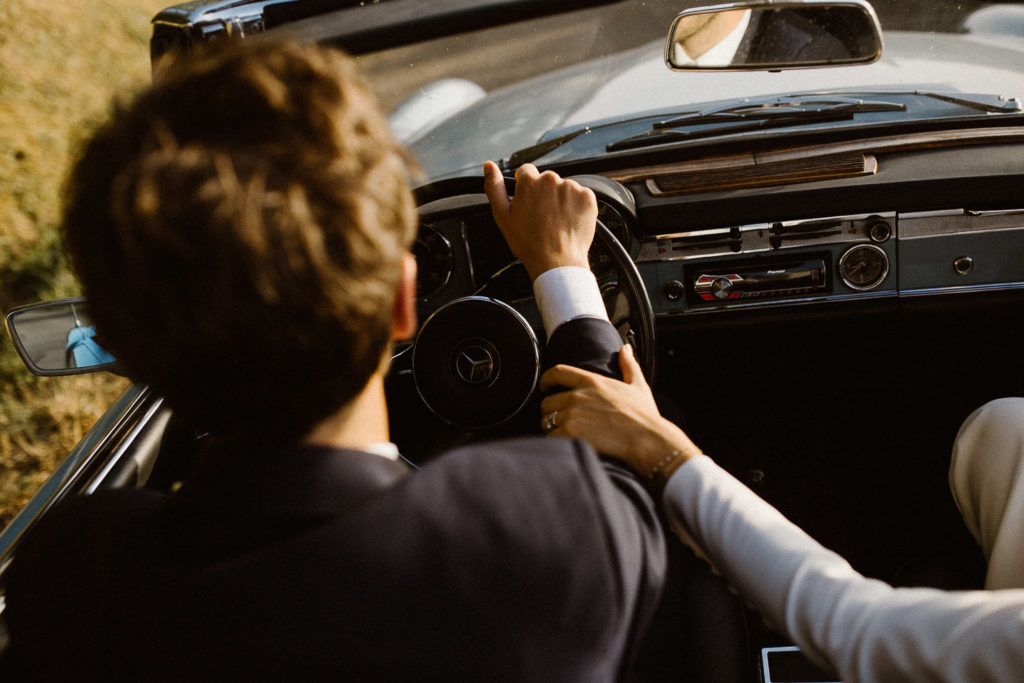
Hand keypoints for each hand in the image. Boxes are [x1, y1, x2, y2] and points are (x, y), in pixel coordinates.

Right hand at [483, 160, 596, 280]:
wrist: (557, 262)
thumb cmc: (529, 243)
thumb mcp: (503, 216)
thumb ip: (494, 187)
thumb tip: (488, 165)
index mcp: (530, 182)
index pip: (526, 171)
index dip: (525, 187)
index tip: (529, 202)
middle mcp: (551, 180)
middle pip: (546, 180)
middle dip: (544, 194)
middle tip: (542, 217)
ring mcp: (572, 188)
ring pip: (564, 188)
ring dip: (561, 200)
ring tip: (556, 222)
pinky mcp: (587, 198)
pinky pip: (580, 196)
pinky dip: (576, 207)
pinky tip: (568, 221)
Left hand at [539, 345, 700, 483]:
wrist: (647, 439)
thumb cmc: (644, 416)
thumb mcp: (638, 386)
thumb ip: (629, 365)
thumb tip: (626, 348)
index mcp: (592, 382)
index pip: (558, 372)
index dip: (546, 379)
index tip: (544, 387)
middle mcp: (578, 396)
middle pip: (548, 402)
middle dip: (550, 411)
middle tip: (559, 420)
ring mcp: (573, 414)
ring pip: (548, 420)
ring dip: (552, 427)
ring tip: (564, 433)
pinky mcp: (571, 432)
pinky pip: (552, 436)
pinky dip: (556, 440)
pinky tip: (567, 443)